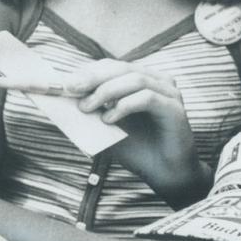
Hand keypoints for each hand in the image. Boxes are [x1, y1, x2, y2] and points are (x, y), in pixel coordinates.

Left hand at [69, 60, 205, 199]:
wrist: (164, 174)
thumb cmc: (137, 149)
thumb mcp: (106, 127)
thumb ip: (92, 112)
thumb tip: (65, 100)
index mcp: (142, 80)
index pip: (111, 66)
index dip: (88, 72)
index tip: (65, 85)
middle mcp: (157, 81)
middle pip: (122, 68)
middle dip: (93, 77)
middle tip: (71, 89)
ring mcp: (169, 92)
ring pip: (134, 79)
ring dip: (106, 91)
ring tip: (87, 108)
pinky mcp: (175, 108)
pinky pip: (147, 98)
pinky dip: (124, 106)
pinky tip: (109, 120)